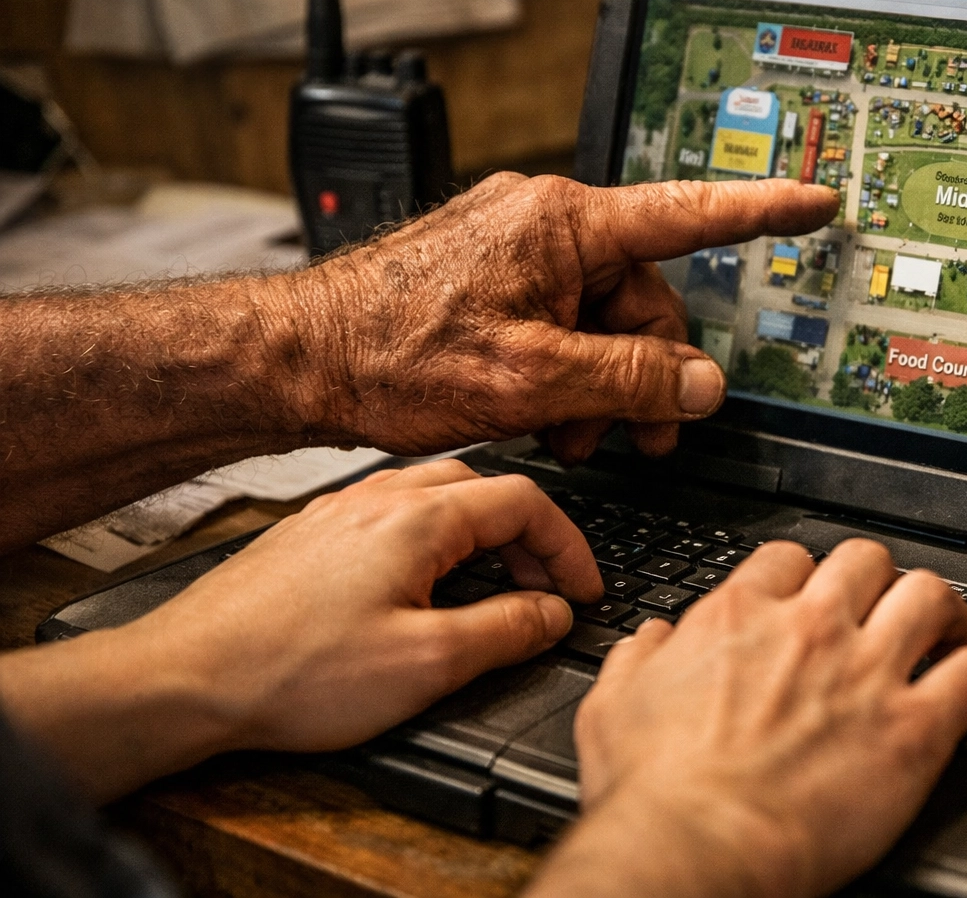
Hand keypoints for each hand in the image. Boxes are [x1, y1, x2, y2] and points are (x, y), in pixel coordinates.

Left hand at [0, 460, 600, 800]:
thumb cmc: (291, 671)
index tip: (583, 588)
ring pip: (434, 495)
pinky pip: (389, 513)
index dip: (568, 547)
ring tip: (490, 582)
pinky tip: (418, 581)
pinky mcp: (307, 535)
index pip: (526, 502)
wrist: (185, 677)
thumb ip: (506, 630)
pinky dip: (430, 536)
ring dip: (479, 531)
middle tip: (542, 588)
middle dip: (527, 535)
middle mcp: (377, 498)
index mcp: (418, 518)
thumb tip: (554, 613)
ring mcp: (336, 512)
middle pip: (483, 488)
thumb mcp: (426, 665)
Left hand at [285, 175, 838, 462]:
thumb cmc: (389, 353)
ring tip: (581, 438)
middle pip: (644, 296)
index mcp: (562, 223)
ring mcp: (514, 252)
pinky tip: (549, 419)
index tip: (816, 201)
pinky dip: (566, 374)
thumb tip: (702, 385)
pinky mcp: (491, 281)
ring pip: (602, 321)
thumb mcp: (533, 380)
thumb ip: (632, 381)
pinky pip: (560, 324)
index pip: (688, 212)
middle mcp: (542, 224)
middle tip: (649, 436)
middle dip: (648, 370)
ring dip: (604, 384)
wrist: (297, 362)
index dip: (763, 211)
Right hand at [529, 540, 966, 897]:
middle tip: (886, 612)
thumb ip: (638, 658)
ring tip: (949, 636)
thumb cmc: (653, 794)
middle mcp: (809, 629)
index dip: (807, 576)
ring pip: (930, 596)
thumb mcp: (612, 706)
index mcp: (738, 617)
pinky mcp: (912, 729)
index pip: (790, 558)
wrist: (695, 849)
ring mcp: (866, 672)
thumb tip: (653, 639)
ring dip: (945, 614)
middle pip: (868, 560)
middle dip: (880, 582)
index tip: (813, 599)